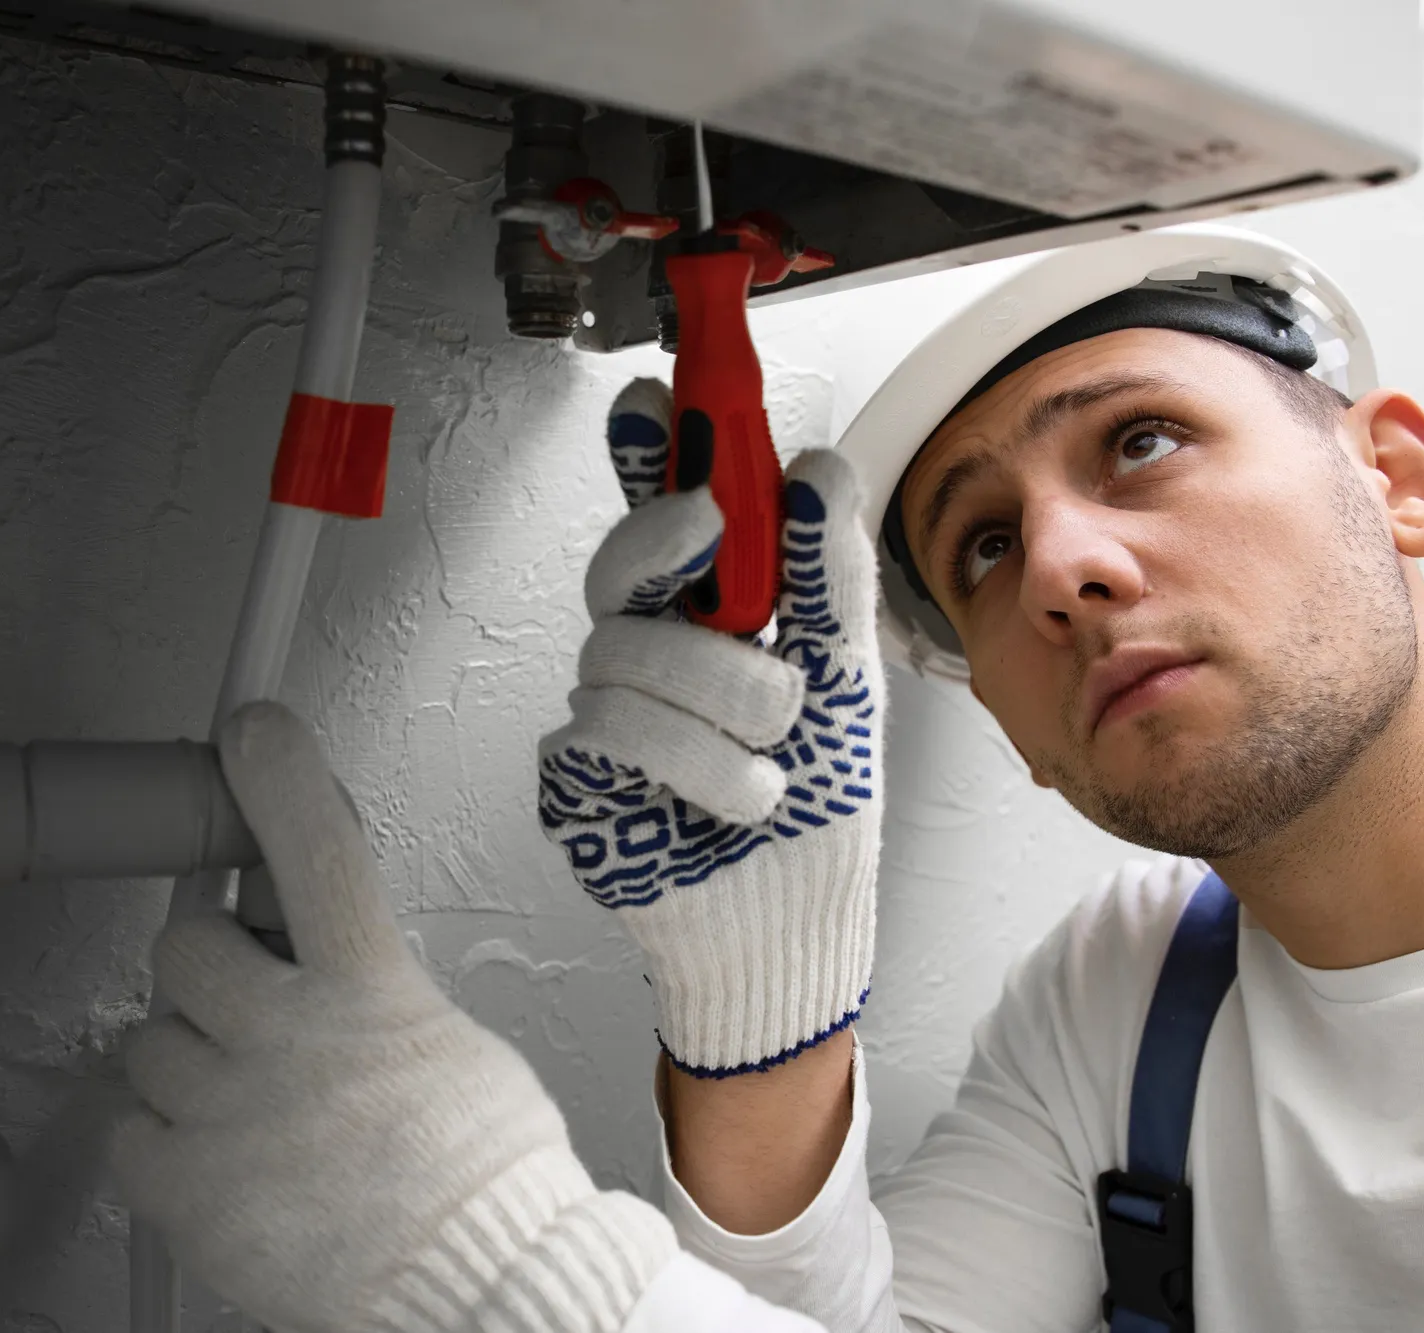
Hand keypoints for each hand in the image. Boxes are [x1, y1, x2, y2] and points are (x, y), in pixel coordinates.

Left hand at [113, 702, 676, 1332]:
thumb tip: (334, 976)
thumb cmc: (483, 1181)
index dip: (281, 779)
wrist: (477, 1289)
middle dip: (208, 967)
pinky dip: (161, 1140)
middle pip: (186, 946)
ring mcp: (229, 1111)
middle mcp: (292, 1039)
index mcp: (373, 994)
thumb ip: (378, 996)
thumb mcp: (451, 1047)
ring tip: (248, 1106)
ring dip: (187, 1061)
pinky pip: (127, 1129)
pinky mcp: (185, 1188)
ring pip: (148, 1040)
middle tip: (245, 1005)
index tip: (253, 731)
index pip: (320, 853)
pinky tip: (221, 1157)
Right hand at [538, 379, 884, 1076]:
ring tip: (772, 754)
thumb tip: (817, 473)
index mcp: (710, 614)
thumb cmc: (818, 803)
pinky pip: (610, 730)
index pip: (663, 514)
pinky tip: (735, 798)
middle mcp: (649, 652)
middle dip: (669, 544)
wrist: (797, 924)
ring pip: (624, 651)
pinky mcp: (576, 777)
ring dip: (723, 701)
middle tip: (709, 527)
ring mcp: (605, 711)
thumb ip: (826, 577)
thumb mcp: (847, 677)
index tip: (655, 403)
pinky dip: (696, 764)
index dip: (647, 455)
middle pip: (620, 563)